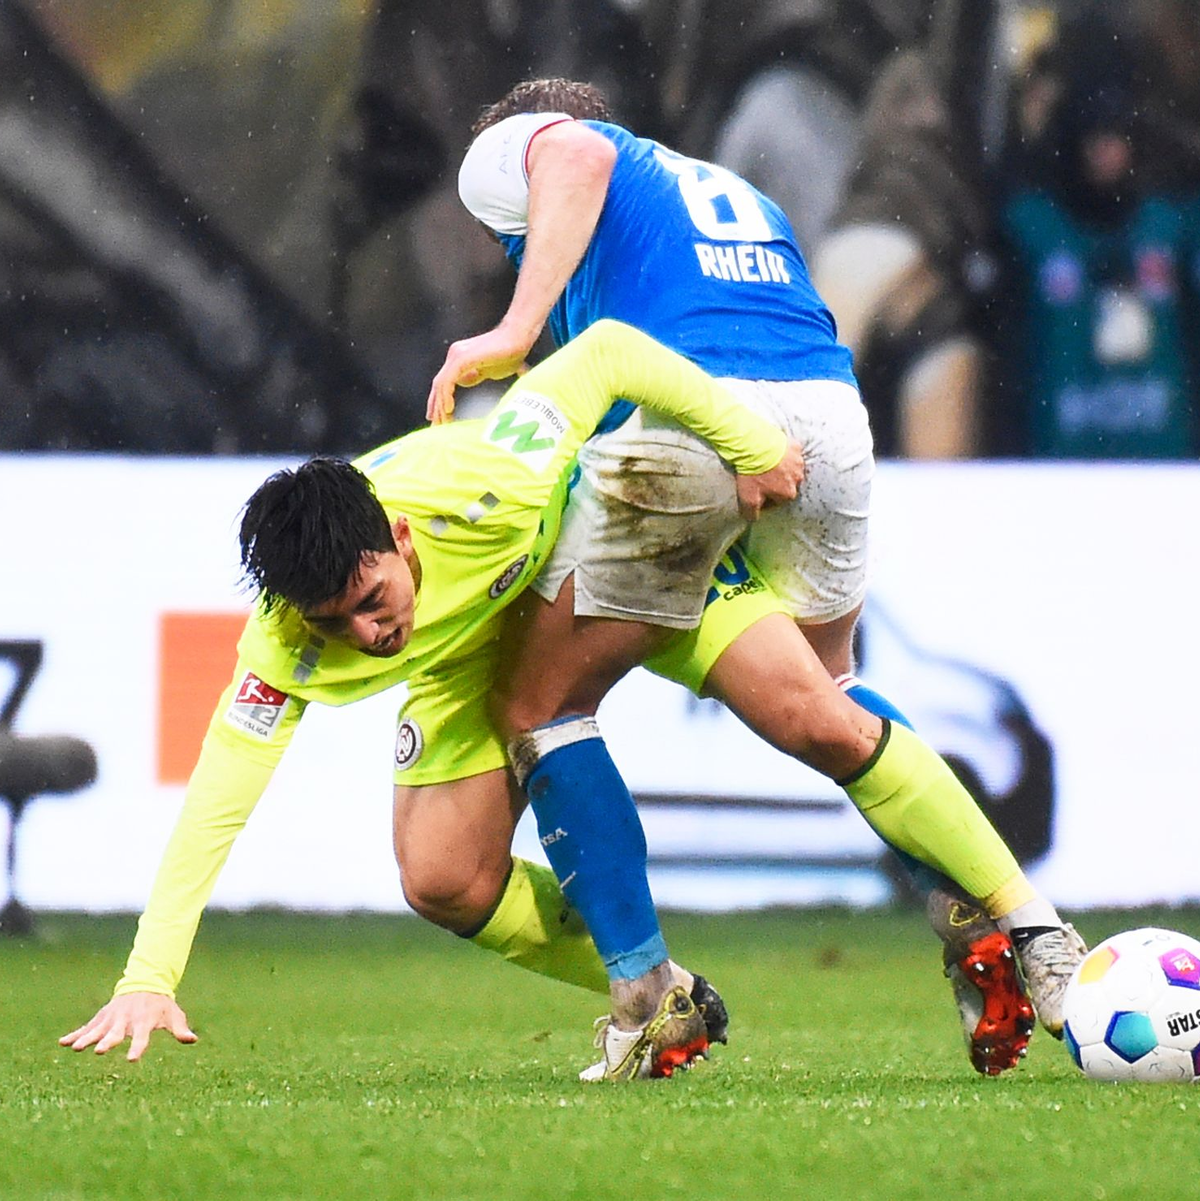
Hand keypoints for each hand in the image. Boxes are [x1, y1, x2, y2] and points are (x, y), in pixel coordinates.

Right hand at [60, 992, 196, 1061]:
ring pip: (97, 1030)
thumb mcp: (173, 1015)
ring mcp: (112, 1018)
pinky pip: (87, 1027)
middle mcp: (126, 1020)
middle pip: (115, 1033)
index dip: (137, 1048)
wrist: (144, 984)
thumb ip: (180, 1028)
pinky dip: (75, 1034)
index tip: (132, 1060)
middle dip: (107, 1042)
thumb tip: (192, 1039)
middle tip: (98, 1051)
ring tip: (75, 1048)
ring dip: (86, 1038)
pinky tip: (62, 1043)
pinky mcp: (102, 1017)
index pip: (141, 1037)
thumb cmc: (160, 1005)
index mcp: (144, 1021)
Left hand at [427, 325, 536, 423]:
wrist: (518, 338)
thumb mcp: (488, 370)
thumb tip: (464, 383)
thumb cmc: (509, 353)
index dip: (439, 400)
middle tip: (437, 425)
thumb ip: (474, 375)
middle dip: (436, 406)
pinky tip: (449, 409)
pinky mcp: (463, 358)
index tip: (439, 417)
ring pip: (441, 384)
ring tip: (444, 421)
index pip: (443, 382)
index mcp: (459, 357)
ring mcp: (457, 355)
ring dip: (441, 405)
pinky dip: (447, 396)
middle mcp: (454, 355)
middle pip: (439, 384)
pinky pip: (449, 380)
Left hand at [735, 439, 804, 520]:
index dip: (767, 497)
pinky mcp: (796, 446)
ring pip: (791, 468)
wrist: (754, 446)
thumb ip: (752, 513)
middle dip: (776, 481)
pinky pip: (792, 451)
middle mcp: (798, 478)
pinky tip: (773, 450)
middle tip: (761, 475)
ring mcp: (798, 461)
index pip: (779, 500)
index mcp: (788, 493)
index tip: (758, 491)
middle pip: (787, 483)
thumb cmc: (753, 473)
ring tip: (766, 463)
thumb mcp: (748, 499)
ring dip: (781, 467)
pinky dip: (785, 452)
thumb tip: (753, 520)